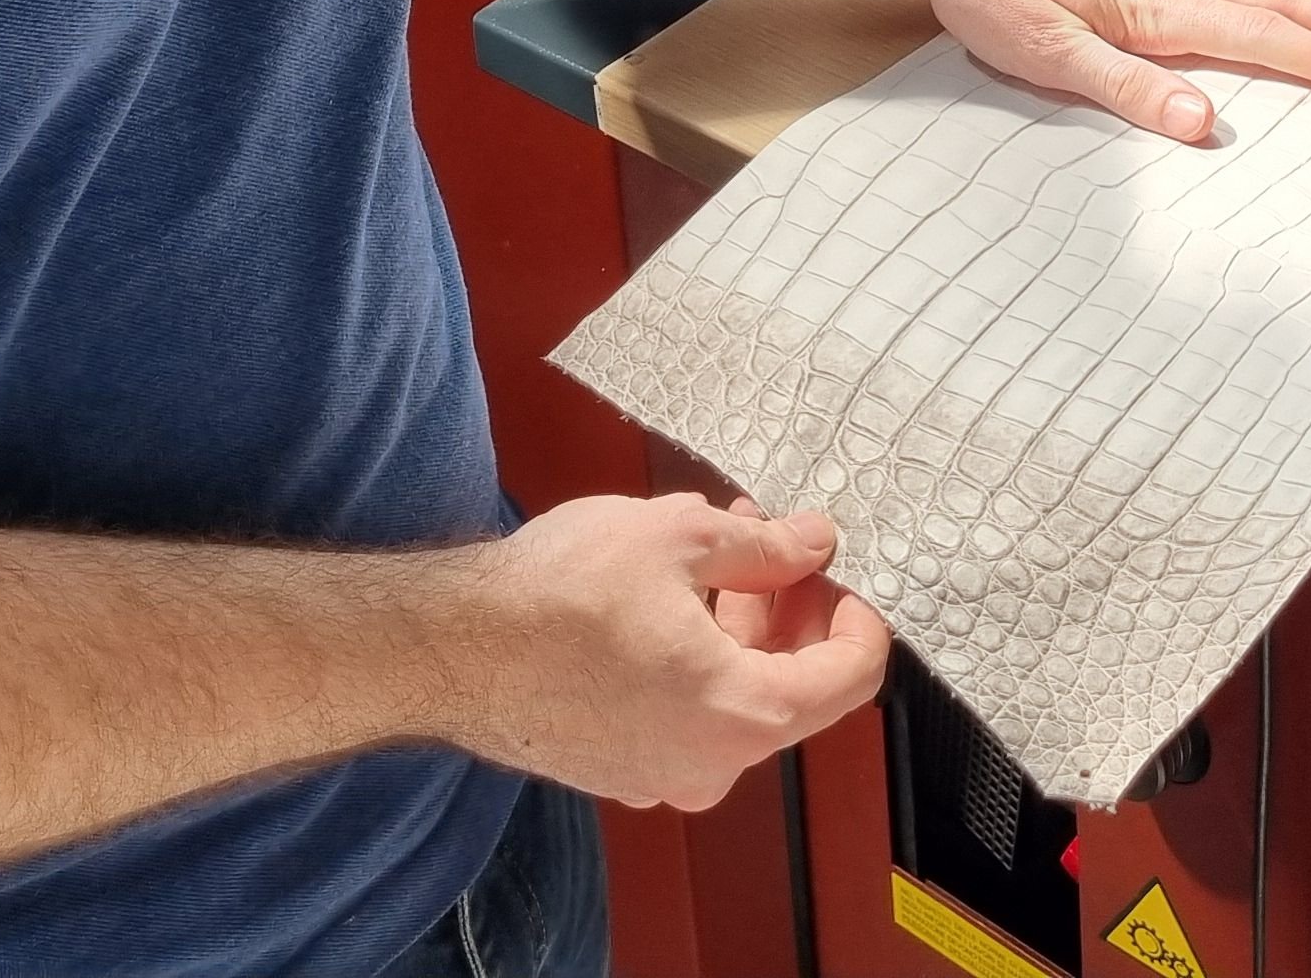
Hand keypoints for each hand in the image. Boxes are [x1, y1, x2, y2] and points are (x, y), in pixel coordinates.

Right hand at [438, 494, 888, 809]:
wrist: (453, 649)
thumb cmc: (555, 598)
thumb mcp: (681, 536)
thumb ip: (764, 545)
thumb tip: (811, 541)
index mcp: (744, 715)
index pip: (853, 677)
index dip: (857, 614)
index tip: (835, 575)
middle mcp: (711, 765)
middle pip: (796, 691)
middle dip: (792, 611)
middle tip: (775, 548)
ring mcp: (662, 775)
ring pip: (737, 701)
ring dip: (742, 629)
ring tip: (718, 552)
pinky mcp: (619, 769)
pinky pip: (687, 716)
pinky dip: (697, 661)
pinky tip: (669, 602)